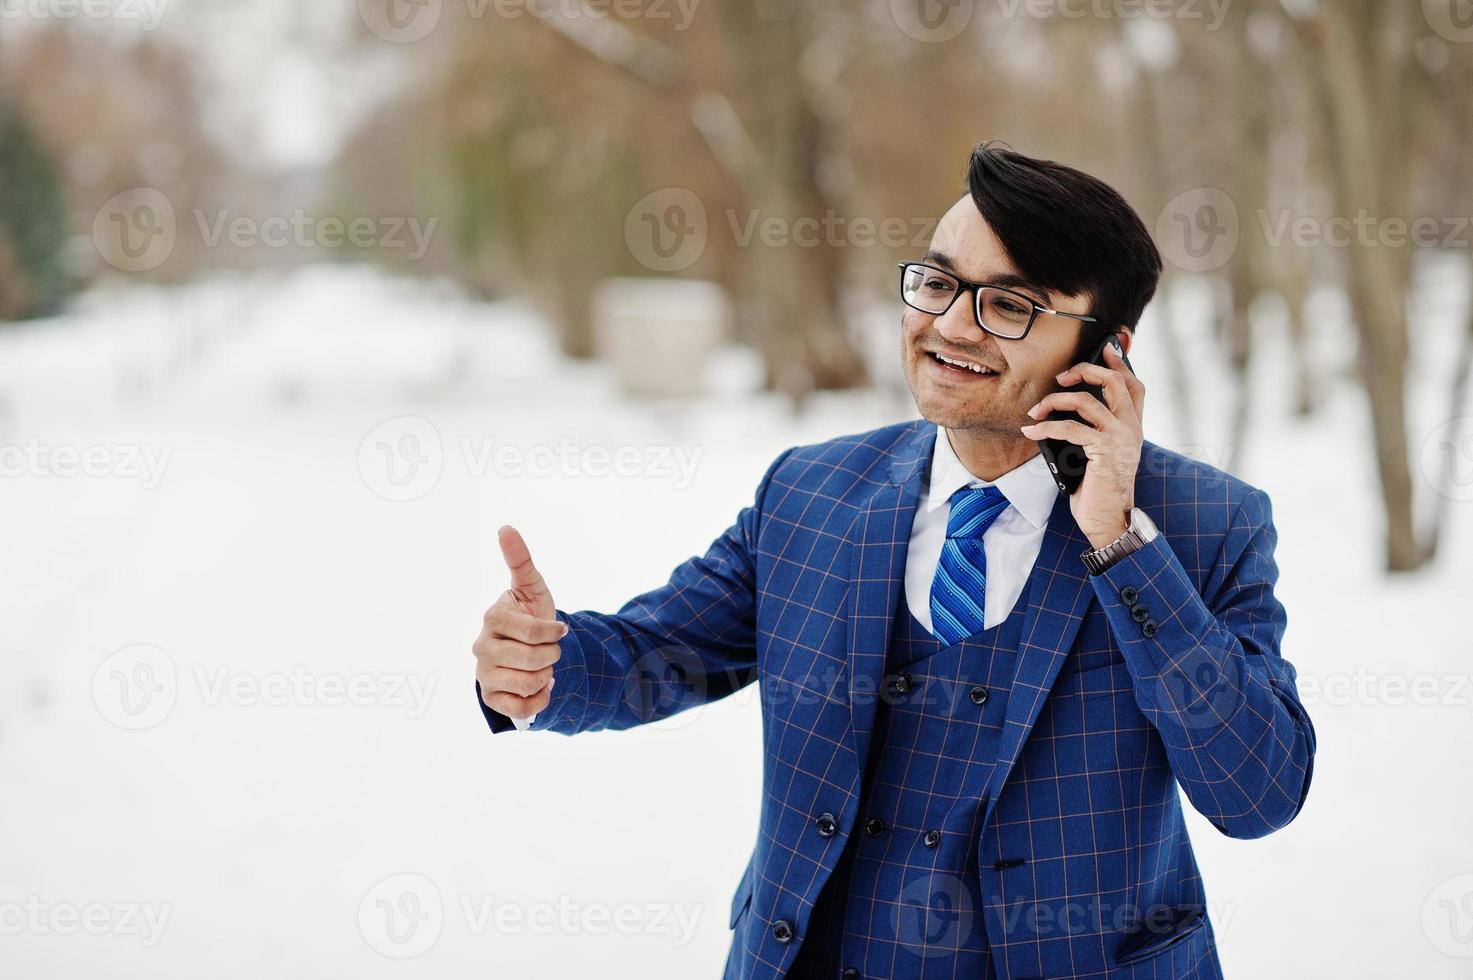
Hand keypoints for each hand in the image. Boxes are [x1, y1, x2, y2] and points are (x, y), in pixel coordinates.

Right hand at [473, 525, 566, 719]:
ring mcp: (483, 674)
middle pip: (534, 660)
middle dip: (552, 655)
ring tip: (540, 667)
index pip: (535, 632)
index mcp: (492, 617)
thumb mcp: (531, 587)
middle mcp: (482, 647)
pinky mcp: (490, 699)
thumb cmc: (529, 615)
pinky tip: (535, 687)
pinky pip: (524, 709)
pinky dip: (539, 700)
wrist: (526, 651)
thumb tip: (506, 527)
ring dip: (546, 677)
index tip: (558, 629)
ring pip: (530, 684)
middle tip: (548, 650)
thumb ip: (520, 559)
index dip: (554, 632)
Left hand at [1019, 341, 1144, 548]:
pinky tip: (1031, 429)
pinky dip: (1046, 426)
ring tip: (1036, 411)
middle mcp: (1131, 429)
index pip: (1134, 386)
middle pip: (1114, 382)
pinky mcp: (1104, 450)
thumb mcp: (1098, 454)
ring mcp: (1120, 438)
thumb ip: (1091, 431)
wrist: (1107, 519)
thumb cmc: (1097, 489)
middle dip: (1085, 370)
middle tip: (1061, 377)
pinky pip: (1070, 427)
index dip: (1119, 364)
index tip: (1104, 348)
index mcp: (1132, 428)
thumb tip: (1061, 412)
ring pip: (1087, 401)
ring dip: (1055, 401)